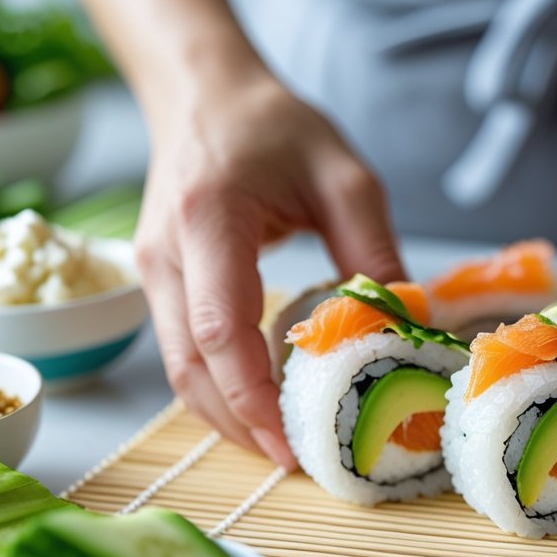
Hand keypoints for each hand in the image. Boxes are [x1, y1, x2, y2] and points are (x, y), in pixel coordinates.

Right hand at [137, 70, 403, 466]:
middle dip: (241, 426)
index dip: (252, 396)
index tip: (292, 444)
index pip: (219, 328)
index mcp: (208, 219)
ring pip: (179, 372)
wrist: (203, 93)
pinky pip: (183, 353)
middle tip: (298, 464)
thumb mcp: (344, 174)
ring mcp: (152, 272)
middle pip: (189, 368)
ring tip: (285, 448)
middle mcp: (165, 255)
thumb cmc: (272, 125)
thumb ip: (373, 248)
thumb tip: (404, 324)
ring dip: (227, 417)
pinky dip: (218, 391)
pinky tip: (261, 407)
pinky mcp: (159, 283)